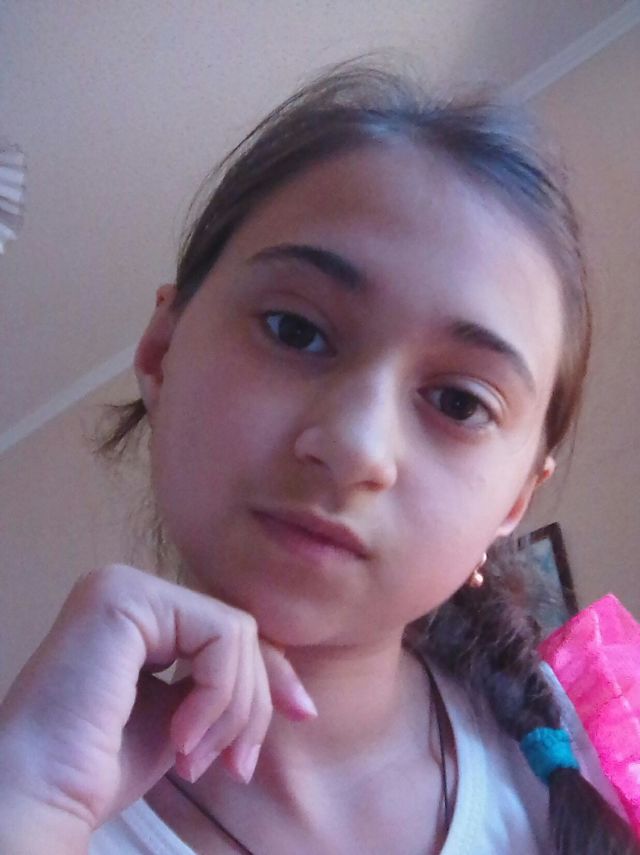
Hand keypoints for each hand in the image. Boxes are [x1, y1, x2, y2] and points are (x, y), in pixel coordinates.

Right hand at [0, 564, 316, 843]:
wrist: (41, 795)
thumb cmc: (100, 766)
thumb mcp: (185, 716)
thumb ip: (222, 684)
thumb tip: (291, 687)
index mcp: (139, 614)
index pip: (229, 631)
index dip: (271, 673)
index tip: (302, 713)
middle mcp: (130, 588)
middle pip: (238, 631)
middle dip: (249, 707)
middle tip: (227, 766)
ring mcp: (124, 586)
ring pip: (236, 633)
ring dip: (232, 711)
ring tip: (196, 760)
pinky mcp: (125, 597)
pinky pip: (219, 635)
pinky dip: (217, 696)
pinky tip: (181, 738)